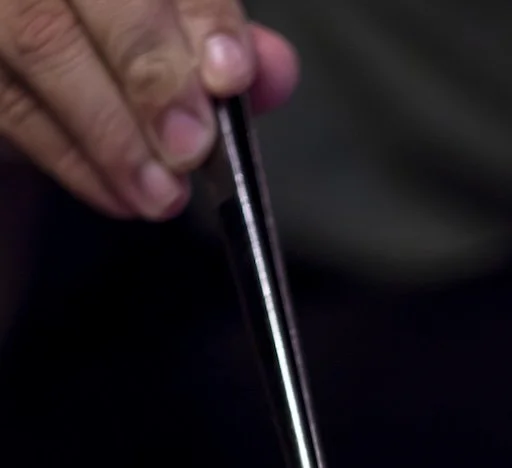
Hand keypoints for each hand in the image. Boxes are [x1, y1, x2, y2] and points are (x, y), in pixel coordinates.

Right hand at [0, 1, 298, 218]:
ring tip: (159, 194)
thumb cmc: (112, 37)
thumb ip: (217, 43)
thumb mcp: (171, 29)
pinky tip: (118, 195)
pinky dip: (70, 158)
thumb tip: (274, 72)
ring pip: (40, 44)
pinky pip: (11, 106)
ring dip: (110, 135)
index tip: (231, 75)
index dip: (202, 14)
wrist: (47, 45)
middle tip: (189, 147)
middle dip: (149, 73)